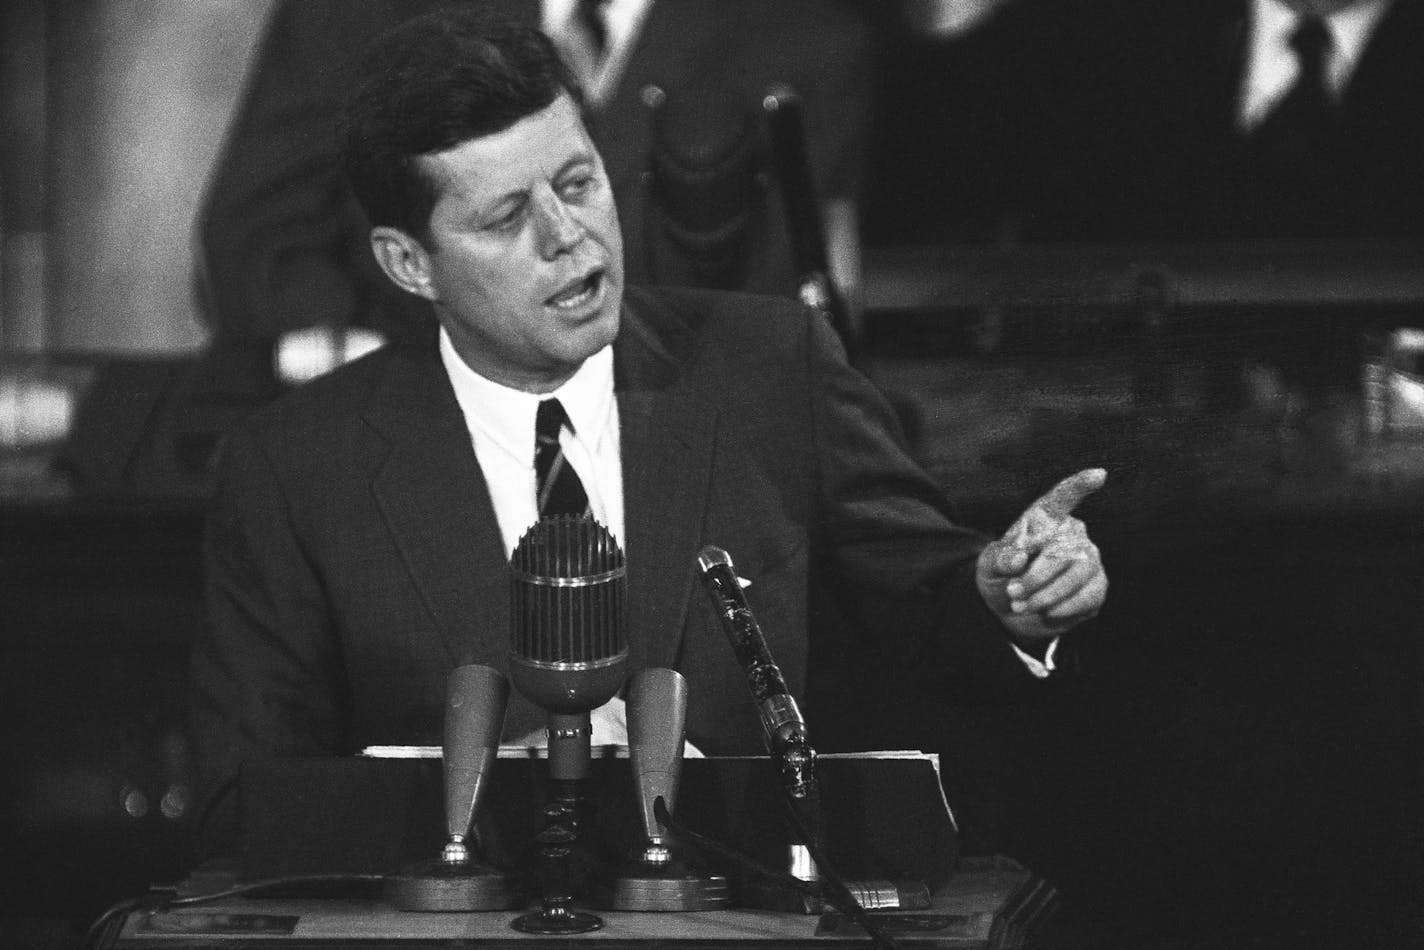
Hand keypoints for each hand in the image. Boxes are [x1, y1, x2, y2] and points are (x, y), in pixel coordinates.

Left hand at [976, 468, 1107, 647]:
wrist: (1011, 610)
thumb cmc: (1001, 577)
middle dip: (1037, 577)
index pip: (1062, 498)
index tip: (1098, 475)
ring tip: (1023, 605)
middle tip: (1013, 594)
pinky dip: (1066, 606)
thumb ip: (999, 559)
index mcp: (1044, 519)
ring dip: (1049, 594)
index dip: (1079, 486)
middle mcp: (1072, 534)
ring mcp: (1089, 559)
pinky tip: (1047, 612)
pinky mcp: (1096, 585)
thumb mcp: (989, 567)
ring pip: (1080, 572)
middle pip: (1064, 549)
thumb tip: (1017, 559)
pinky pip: (1090, 594)